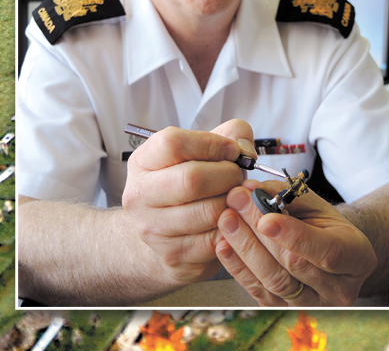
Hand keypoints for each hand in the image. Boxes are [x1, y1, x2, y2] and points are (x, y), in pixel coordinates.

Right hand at [121, 119, 256, 287]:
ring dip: (234, 203)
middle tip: (237, 176)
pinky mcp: (173, 254)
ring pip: (209, 211)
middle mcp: (140, 195)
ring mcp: (153, 228)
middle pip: (192, 179)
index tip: (232, 150)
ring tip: (235, 197)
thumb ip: (231, 136)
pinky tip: (230, 219)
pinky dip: (233, 227)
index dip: (212, 144)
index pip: (173, 143)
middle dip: (228, 174)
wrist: (167, 231)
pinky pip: (217, 239)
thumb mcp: (204, 150)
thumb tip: (246, 154)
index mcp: (143, 161)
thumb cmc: (190, 181)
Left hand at [215, 179, 376, 305]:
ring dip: (244, 247)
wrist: (330, 253)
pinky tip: (224, 244)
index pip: (326, 251)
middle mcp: (339, 289)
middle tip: (238, 202)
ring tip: (227, 218)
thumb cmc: (326, 225)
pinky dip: (237, 267)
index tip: (266, 218)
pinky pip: (257, 291)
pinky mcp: (284, 309)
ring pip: (273, 281)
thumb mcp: (318, 206)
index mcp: (357, 258)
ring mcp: (311, 304)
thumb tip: (252, 190)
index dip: (294, 236)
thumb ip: (289, 197)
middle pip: (293, 265)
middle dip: (260, 231)